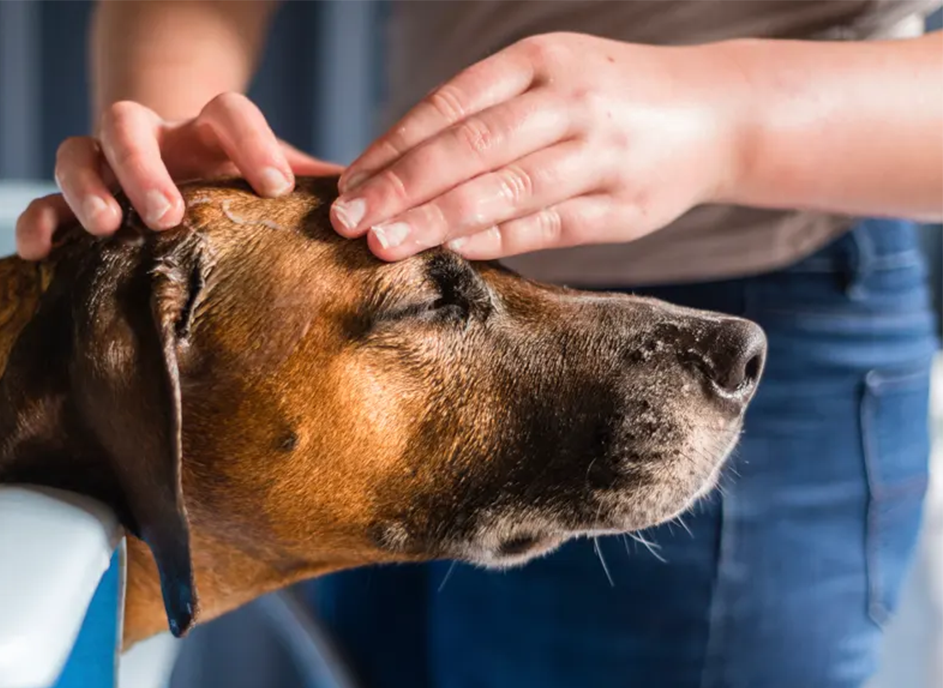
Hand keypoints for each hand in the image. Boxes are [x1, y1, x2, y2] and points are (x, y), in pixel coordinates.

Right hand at [16, 92, 341, 259]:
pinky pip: (38, 201)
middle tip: (168, 212)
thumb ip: (319, 191)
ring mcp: (104, 167)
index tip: (277, 186)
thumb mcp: (271, 183)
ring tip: (105, 227)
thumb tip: (382, 210)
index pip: (226, 112)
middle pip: (130, 123)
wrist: (176, 172)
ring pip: (76, 151)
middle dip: (145, 165)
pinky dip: (36, 221)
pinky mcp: (69, 201)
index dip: (251, 142)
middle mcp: (151, 141)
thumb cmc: (234, 188)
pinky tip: (38, 253)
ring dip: (87, 185)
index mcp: (205, 134)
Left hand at [330, 33, 745, 260]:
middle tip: (345, 220)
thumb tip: (395, 164)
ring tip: (382, 244)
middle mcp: (569, 102)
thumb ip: (486, 112)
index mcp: (541, 60)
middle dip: (400, 187)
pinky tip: (450, 251)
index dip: (393, 145)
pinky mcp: (622, 207)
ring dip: (435, 221)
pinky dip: (494, 241)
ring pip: (504, 190)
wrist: (717, 113)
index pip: (451, 105)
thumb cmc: (610, 99)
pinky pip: (546, 227)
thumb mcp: (551, 76)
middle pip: (469, 148)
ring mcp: (599, 155)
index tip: (347, 181)